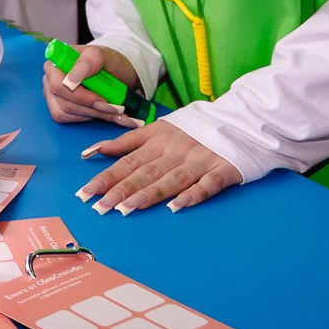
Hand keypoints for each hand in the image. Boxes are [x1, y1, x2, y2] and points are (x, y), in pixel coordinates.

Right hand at [42, 44, 142, 125]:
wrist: (118, 74)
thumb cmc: (109, 62)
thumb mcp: (106, 55)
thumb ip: (91, 60)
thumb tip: (72, 79)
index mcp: (57, 61)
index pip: (58, 84)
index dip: (78, 95)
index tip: (103, 99)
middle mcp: (50, 78)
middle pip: (63, 101)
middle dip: (92, 107)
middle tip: (116, 108)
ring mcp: (52, 94)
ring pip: (66, 112)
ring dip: (93, 113)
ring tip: (115, 110)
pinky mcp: (58, 108)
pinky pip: (68, 119)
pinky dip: (90, 117)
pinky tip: (104, 112)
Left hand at [75, 121, 243, 215]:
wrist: (242, 120)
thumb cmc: (194, 128)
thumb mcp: (159, 128)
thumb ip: (127, 141)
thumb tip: (93, 151)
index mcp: (159, 140)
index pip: (128, 161)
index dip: (107, 177)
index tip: (86, 193)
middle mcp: (177, 150)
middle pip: (145, 172)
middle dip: (121, 189)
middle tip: (100, 208)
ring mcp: (200, 160)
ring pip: (172, 178)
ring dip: (150, 194)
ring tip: (128, 209)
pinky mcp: (224, 169)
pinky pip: (208, 184)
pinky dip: (193, 194)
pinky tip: (177, 207)